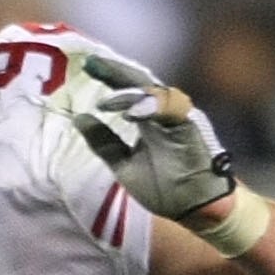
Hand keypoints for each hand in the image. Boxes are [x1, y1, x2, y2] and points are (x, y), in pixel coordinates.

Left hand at [56, 50, 237, 220]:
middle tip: (92, 64)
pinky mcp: (192, 129)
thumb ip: (104, 143)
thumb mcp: (125, 165)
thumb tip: (79, 118)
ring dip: (131, 94)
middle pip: (141, 83)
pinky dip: (154, 108)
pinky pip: (175, 111)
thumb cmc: (166, 186)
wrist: (196, 209)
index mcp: (149, 118)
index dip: (109, 76)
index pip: (128, 90)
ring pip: (157, 93)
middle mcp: (165, 113)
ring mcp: (180, 118)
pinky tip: (132, 113)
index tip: (88, 65)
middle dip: (116, 73)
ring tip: (106, 102)